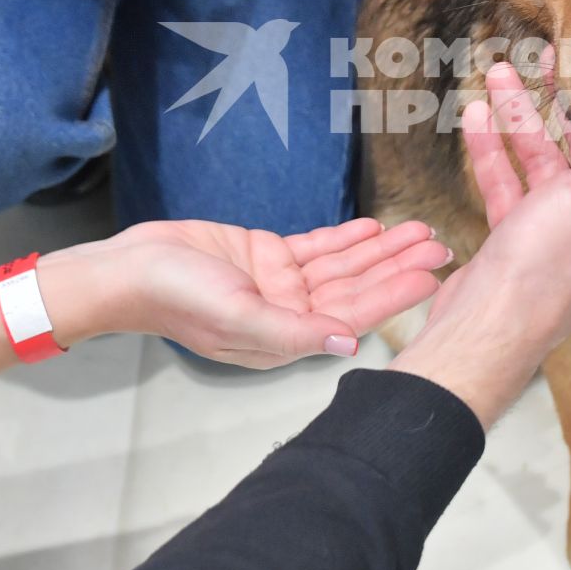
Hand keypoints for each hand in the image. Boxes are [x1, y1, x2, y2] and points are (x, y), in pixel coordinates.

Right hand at [53, 217, 451, 368]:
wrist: (128, 269)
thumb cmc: (174, 298)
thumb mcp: (237, 315)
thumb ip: (294, 332)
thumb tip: (349, 343)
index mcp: (286, 338)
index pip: (354, 314)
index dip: (395, 294)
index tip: (433, 276)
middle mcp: (290, 314)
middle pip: (357, 287)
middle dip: (399, 266)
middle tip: (442, 246)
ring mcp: (279, 286)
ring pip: (343, 266)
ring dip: (380, 248)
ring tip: (419, 229)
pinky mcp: (266, 257)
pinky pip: (317, 247)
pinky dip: (346, 238)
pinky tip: (374, 226)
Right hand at [391, 60, 570, 424]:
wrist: (491, 320)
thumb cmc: (554, 262)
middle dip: (561, 101)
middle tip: (545, 56)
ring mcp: (554, 226)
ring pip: (539, 158)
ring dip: (518, 117)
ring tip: (497, 73)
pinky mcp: (516, 234)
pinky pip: (507, 182)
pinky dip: (492, 152)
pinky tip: (476, 118)